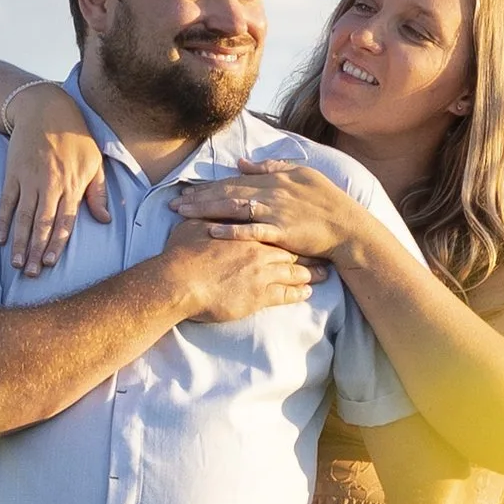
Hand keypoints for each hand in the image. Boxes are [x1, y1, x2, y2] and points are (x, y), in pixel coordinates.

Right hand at [0, 84, 110, 275]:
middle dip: (37, 251)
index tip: (51, 264)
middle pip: (43, 224)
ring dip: (20, 242)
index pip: (65, 221)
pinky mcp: (13, 173)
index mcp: (72, 184)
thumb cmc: (75, 136)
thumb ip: (98, 193)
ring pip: (24, 217)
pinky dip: (2, 221)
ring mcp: (29, 179)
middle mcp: (50, 184)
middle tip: (31, 274)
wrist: (45, 108)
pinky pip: (6, 202)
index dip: (57, 244)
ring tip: (16, 264)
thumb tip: (104, 221)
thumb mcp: (94, 161)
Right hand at [156, 211, 322, 323]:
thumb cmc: (183, 253)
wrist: (179, 281)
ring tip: (324, 274)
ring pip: (294, 271)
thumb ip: (206, 216)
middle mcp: (259, 250)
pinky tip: (307, 293)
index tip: (302, 227)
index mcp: (246, 232)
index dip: (289, 228)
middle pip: (290, 248)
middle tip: (321, 248)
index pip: (273, 226)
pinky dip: (298, 293)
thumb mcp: (194, 226)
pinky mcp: (259, 296)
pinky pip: (286, 295)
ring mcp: (262, 274)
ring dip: (310, 272)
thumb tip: (203, 207)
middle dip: (307, 249)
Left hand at [172, 158, 360, 265]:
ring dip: (206, 209)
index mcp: (275, 178)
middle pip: (228, 192)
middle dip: (199, 196)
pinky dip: (231, 230)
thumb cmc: (326, 201)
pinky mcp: (281, 231)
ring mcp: (276, 211)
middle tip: (173, 201)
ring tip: (183, 213)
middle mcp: (272, 191)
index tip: (187, 188)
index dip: (209, 184)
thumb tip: (241, 161)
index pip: (235, 179)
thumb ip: (271, 167)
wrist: (347, 226)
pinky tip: (212, 231)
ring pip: (233, 208)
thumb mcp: (302, 175)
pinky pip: (251, 230)